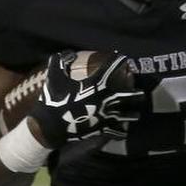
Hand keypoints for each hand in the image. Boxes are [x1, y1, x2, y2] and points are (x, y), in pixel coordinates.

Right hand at [28, 51, 145, 147]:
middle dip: (135, 91)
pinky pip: (117, 131)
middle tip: (137, 90)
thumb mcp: (53, 77)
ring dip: (133, 112)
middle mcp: (106, 99)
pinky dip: (121, 131)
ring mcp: (106, 116)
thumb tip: (69, 53)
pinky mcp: (102, 129)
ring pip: (128, 115)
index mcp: (96, 84)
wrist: (48, 126)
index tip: (123, 58)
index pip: (112, 68)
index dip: (119, 61)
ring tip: (136, 112)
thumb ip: (60, 61)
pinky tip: (123, 130)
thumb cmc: (53, 99)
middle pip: (129, 95)